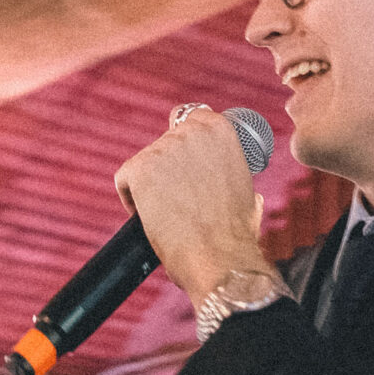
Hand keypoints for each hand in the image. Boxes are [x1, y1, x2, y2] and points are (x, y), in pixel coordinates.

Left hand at [116, 108, 275, 310]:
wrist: (220, 257)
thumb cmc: (235, 233)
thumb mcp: (247, 190)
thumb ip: (233, 174)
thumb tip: (232, 182)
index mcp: (220, 128)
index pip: (190, 117)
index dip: (185, 143)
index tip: (187, 165)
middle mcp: (190, 130)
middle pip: (165, 142)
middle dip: (169, 168)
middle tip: (178, 198)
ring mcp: (163, 147)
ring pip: (146, 163)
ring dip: (152, 184)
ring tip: (167, 214)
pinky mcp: (139, 167)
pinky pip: (125, 179)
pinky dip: (131, 198)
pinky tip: (147, 216)